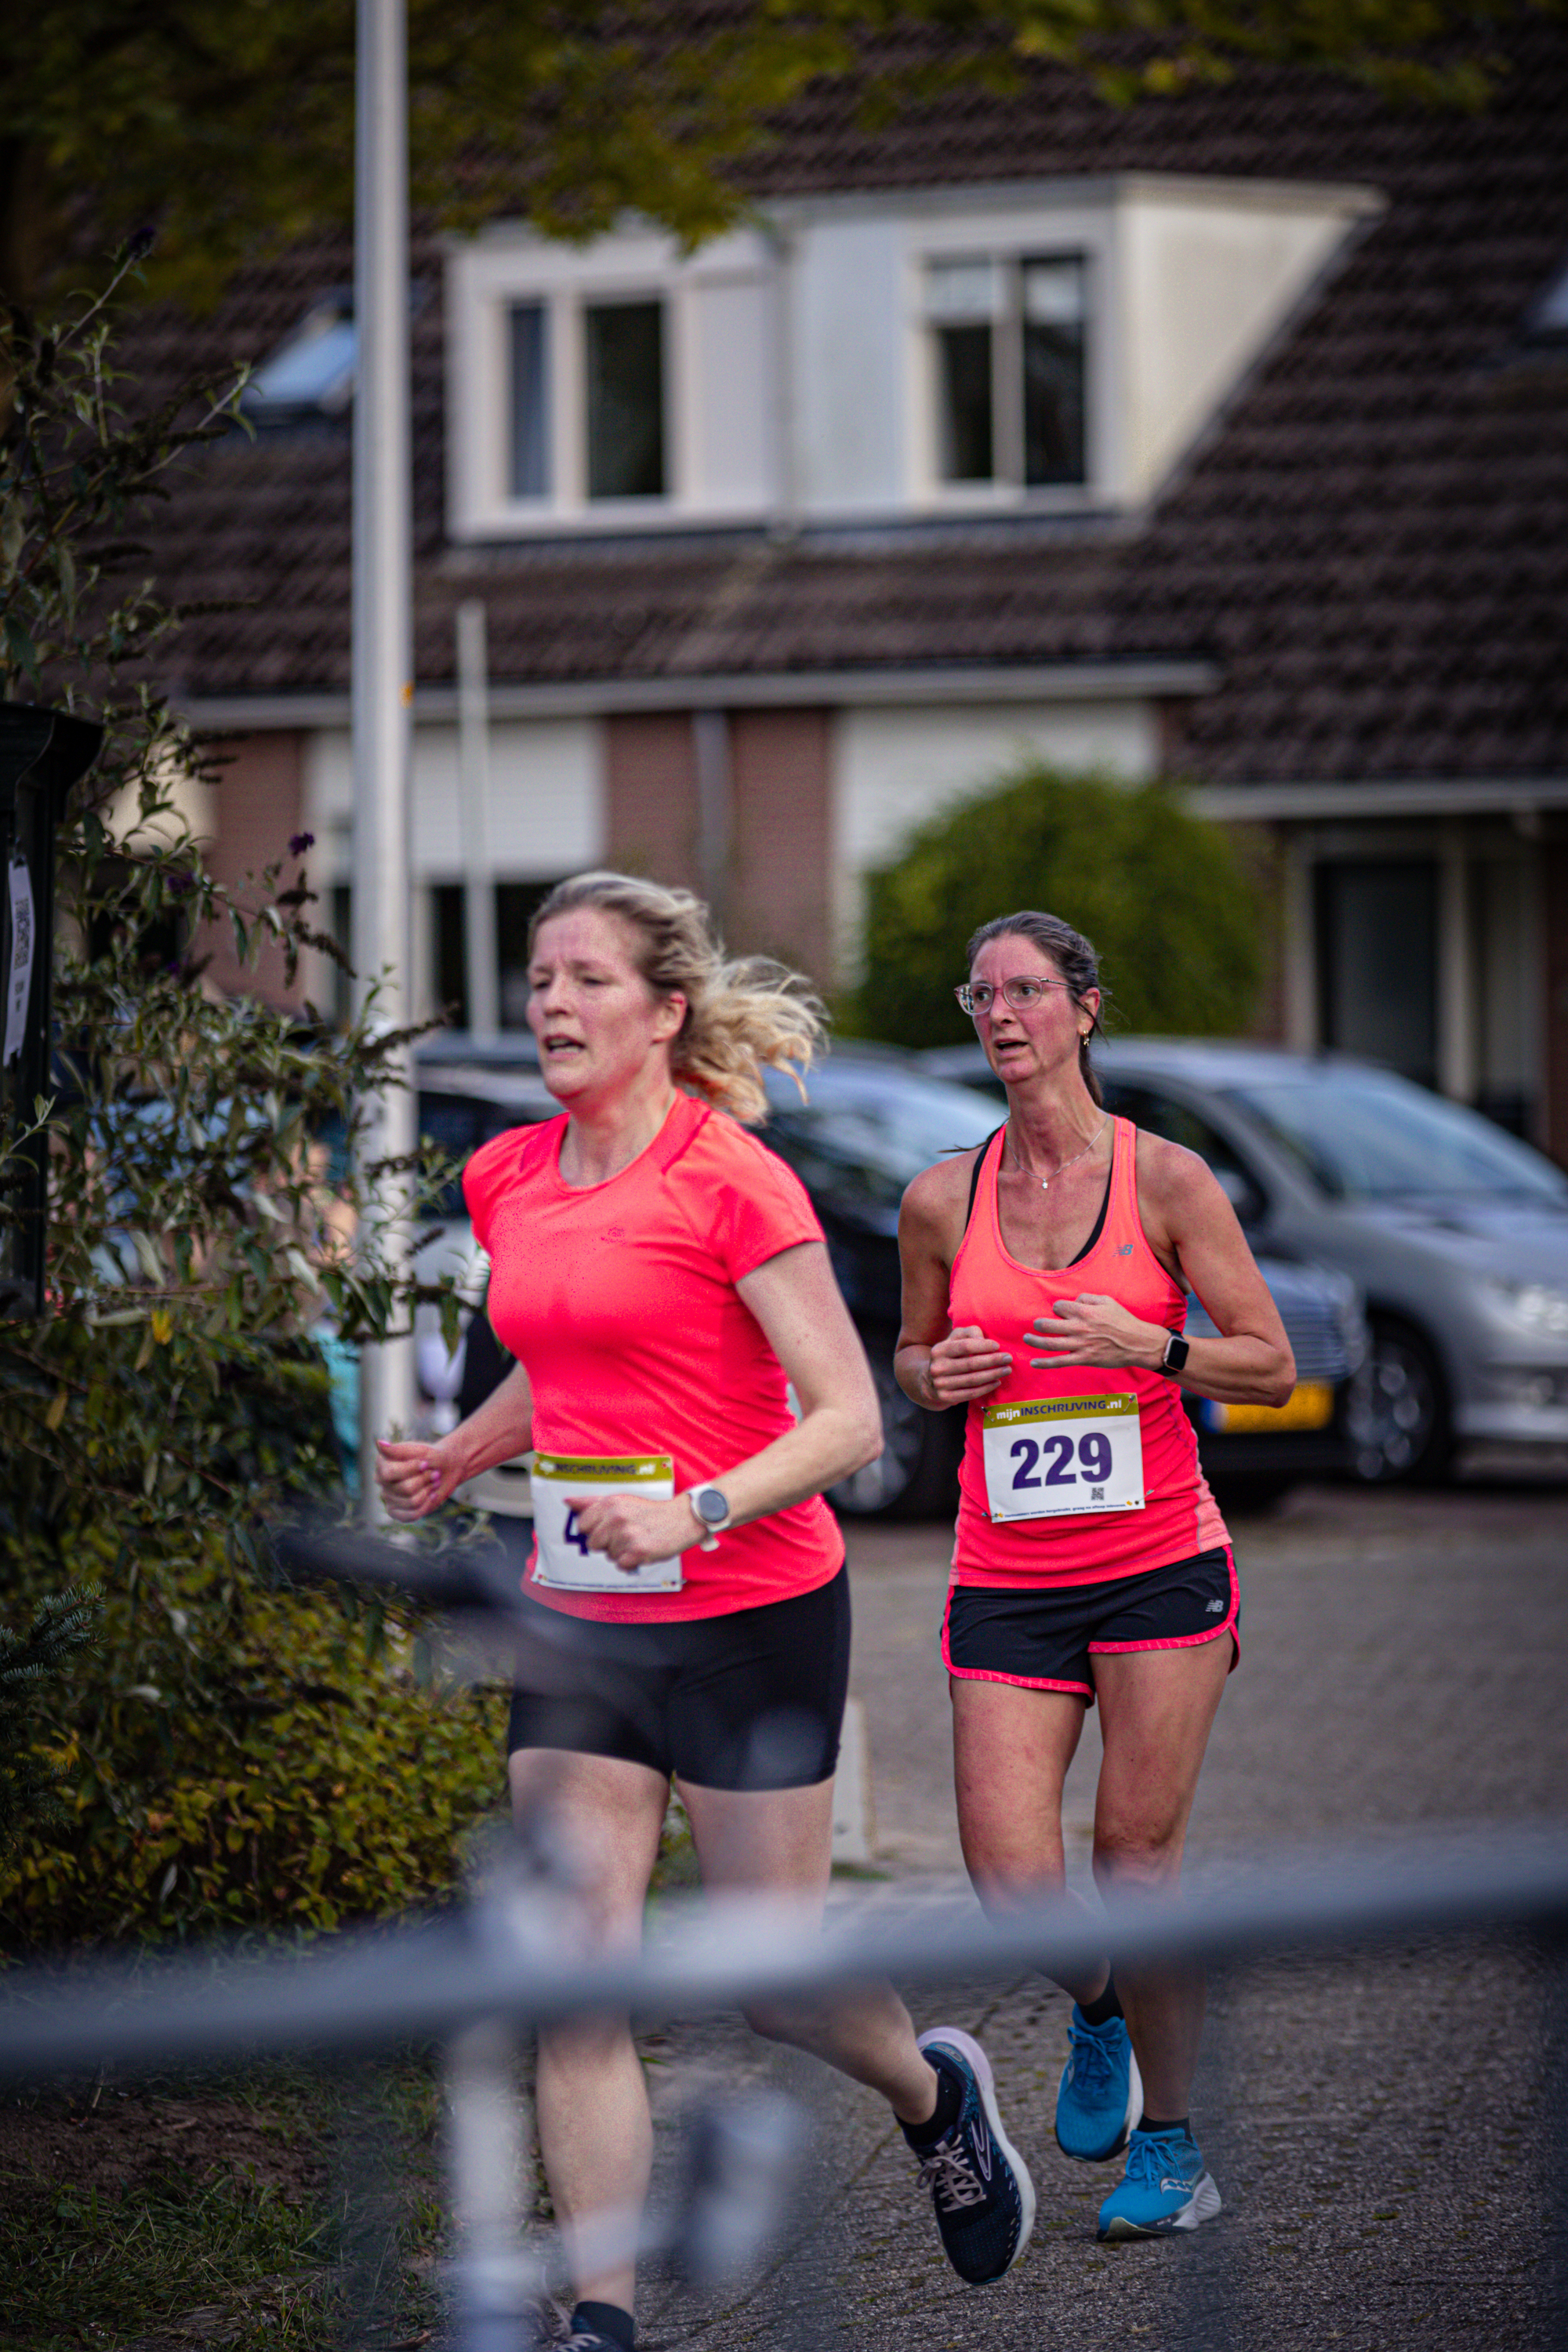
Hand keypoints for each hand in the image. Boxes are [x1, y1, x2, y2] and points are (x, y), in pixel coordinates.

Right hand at [375, 1435, 464, 1519]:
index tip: (425, 1463)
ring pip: (412, 1502)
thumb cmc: (430, 1457)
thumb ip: (398, 1449)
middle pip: (405, 1489)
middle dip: (425, 1480)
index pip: (389, 1473)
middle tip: (434, 1473)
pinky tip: (431, 1495)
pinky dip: (426, 1505)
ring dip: (428, 1491)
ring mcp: (388, 1498)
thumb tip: (379, 1443)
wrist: (445, 1469)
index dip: (410, 1470)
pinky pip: (412, 1515)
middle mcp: (382, 1482)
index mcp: (382, 1464)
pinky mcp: (397, 1512)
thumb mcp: (418, 1450)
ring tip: (433, 1482)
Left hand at [564, 1491, 696, 1571]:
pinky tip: (641, 1550)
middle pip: (593, 1543)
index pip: (582, 1525)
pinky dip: (630, 1562)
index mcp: (610, 1503)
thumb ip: (592, 1502)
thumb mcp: (621, 1500)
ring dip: (621, 1553)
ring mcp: (627, 1535)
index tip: (609, 1527)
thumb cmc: (649, 1512)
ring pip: (608, 1556)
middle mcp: (616, 1518)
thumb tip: (567, 1501)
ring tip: (637, 1540)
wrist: (682, 1519)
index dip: (594, 1530)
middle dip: (607, 1543)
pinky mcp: (638, 1551)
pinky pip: (621, 1565)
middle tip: (626, 1535)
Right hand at [925, 1324, 1012, 1405]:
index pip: (965, 1346)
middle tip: (1008, 1358)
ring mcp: (940, 1384)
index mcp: (939, 1350)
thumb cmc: (950, 1354)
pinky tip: (997, 1382)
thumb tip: (983, 1340)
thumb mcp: (955, 1338)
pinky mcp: (946, 1397)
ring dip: (993, 1374)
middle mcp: (937, 1367)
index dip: (983, 1346)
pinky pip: (971, 1393)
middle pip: (971, 1364)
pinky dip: (986, 1388)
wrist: (930, 1379)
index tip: (997, 1346)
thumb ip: (970, 1332)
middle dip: (993, 1361)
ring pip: (973, 1380)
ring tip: (1006, 1370)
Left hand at [1028, 1295, 1163, 1370]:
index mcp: (1084, 1311)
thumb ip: (1088, 1297)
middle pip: (1048, 1324)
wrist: (1138, 1343)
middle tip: (1037, 1324)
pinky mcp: (1083, 1359)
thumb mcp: (1107, 1301)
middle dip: (1039, 1323)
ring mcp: (1080, 1345)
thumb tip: (1075, 1300)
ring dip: (1034, 1341)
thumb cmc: (1123, 1321)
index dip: (1058, 1308)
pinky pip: (1059, 1362)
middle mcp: (1079, 1327)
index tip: (1061, 1312)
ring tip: (1026, 1338)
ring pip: (1049, 1343)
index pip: (1059, 1307)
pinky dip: (1044, 1363)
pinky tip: (1033, 1363)